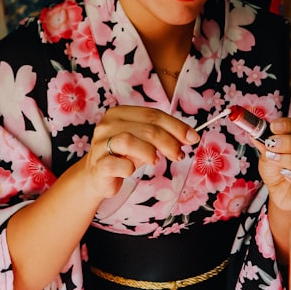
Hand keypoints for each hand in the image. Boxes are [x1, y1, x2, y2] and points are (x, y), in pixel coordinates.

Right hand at [82, 106, 200, 198]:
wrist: (97, 176)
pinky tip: (131, 170)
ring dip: (149, 152)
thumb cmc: (123, 156)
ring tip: (156, 161)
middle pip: (146, 128)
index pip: (153, 114)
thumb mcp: (144, 142)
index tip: (193, 137)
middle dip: (169, 141)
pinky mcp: (98, 164)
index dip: (176, 126)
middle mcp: (108, 124)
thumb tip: (190, 136)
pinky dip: (128, 168)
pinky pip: (116, 164)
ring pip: (128, 141)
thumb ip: (163, 135)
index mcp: (120, 113)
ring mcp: (100, 144)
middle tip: (179, 155)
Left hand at [254, 117, 290, 213]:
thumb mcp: (265, 157)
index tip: (274, 127)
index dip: (286, 124)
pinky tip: (285, 175)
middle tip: (272, 145)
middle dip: (284, 141)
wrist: (281, 195)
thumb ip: (263, 144)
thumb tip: (253, 132)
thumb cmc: (275, 173)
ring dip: (285, 158)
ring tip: (274, 160)